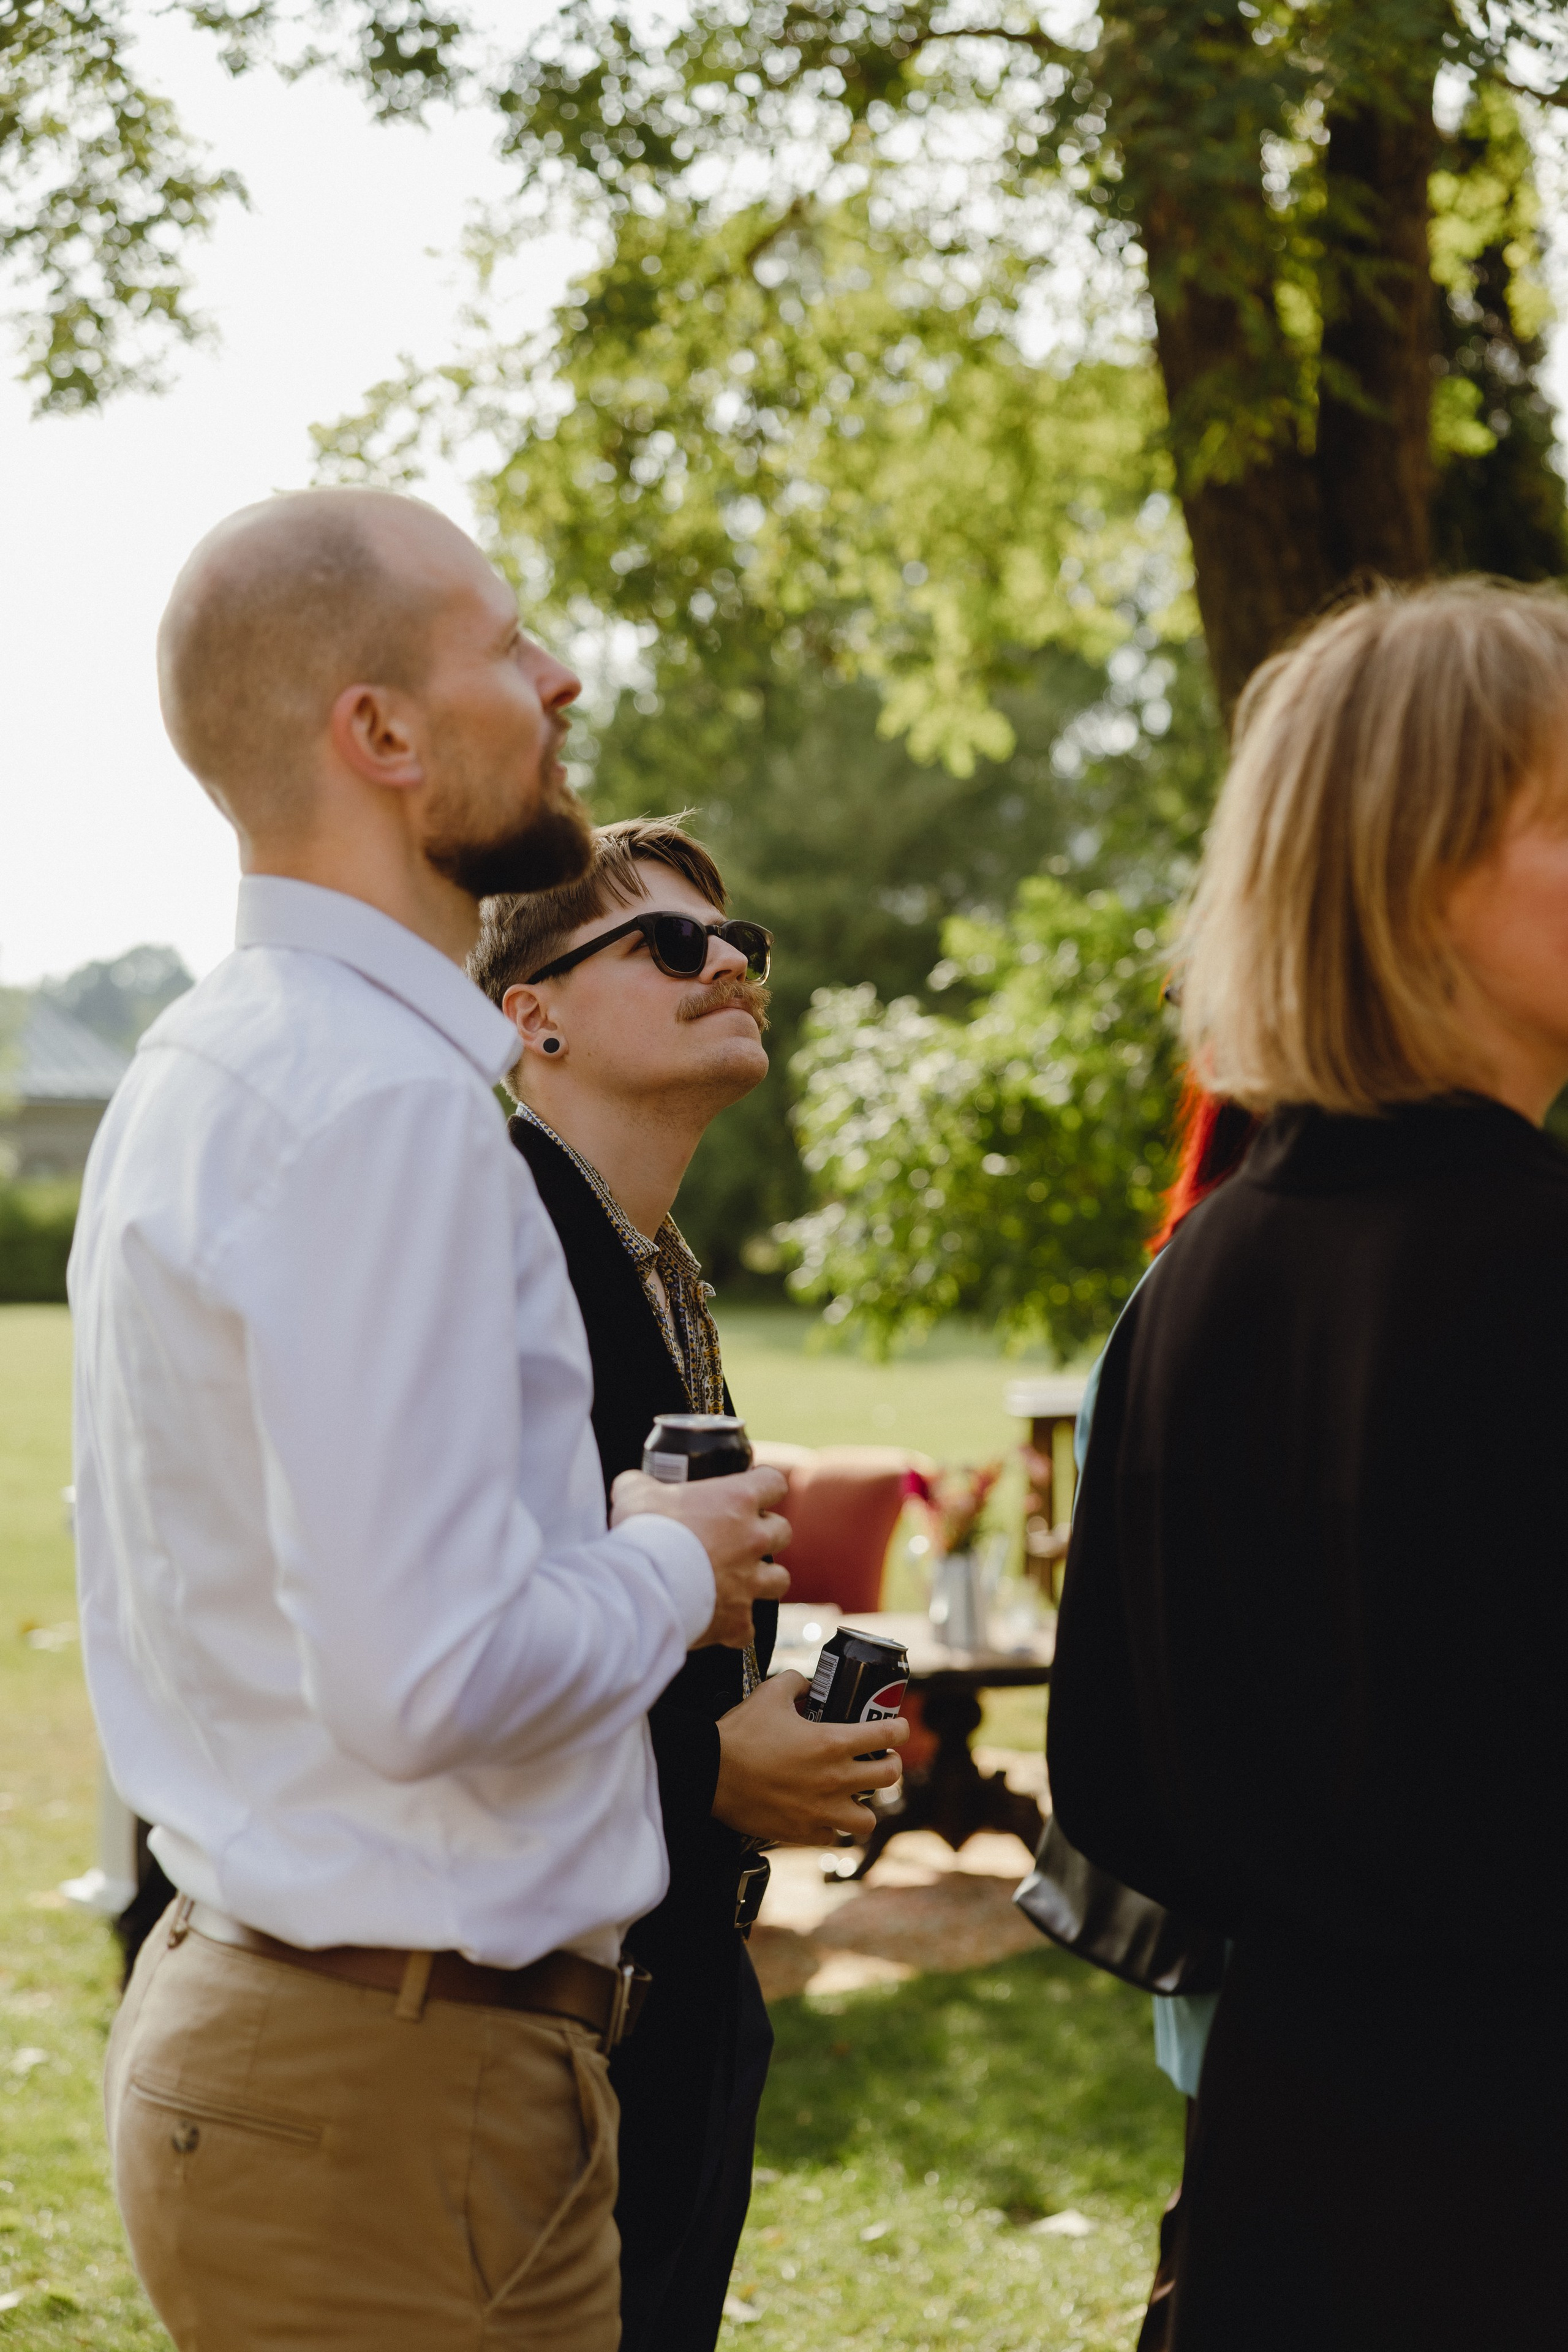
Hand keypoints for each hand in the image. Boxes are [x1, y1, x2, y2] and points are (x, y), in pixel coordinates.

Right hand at [610, 1466, 790, 1648]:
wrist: (640, 1589)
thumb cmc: (642, 1534)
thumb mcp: (634, 1493)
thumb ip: (640, 1483)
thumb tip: (633, 1483)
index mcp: (736, 1501)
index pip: (773, 1483)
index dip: (764, 1486)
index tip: (750, 1492)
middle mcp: (753, 1539)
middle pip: (783, 1531)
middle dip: (765, 1534)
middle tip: (738, 1538)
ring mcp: (749, 1582)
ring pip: (780, 1579)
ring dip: (763, 1579)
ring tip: (739, 1581)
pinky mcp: (738, 1620)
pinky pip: (748, 1627)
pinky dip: (735, 1626)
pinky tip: (717, 1621)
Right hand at [711, 1669, 908, 1843]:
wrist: (710, 1774)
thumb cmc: (740, 1734)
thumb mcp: (769, 1693)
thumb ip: (795, 1683)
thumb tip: (807, 1685)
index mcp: (832, 1742)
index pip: (886, 1735)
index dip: (899, 1729)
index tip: (898, 1727)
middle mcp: (834, 1779)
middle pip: (889, 1777)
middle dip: (891, 1765)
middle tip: (880, 1760)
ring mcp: (820, 1811)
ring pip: (867, 1819)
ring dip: (865, 1806)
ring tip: (854, 1795)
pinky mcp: (802, 1833)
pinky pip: (832, 1837)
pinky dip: (831, 1827)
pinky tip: (822, 1814)